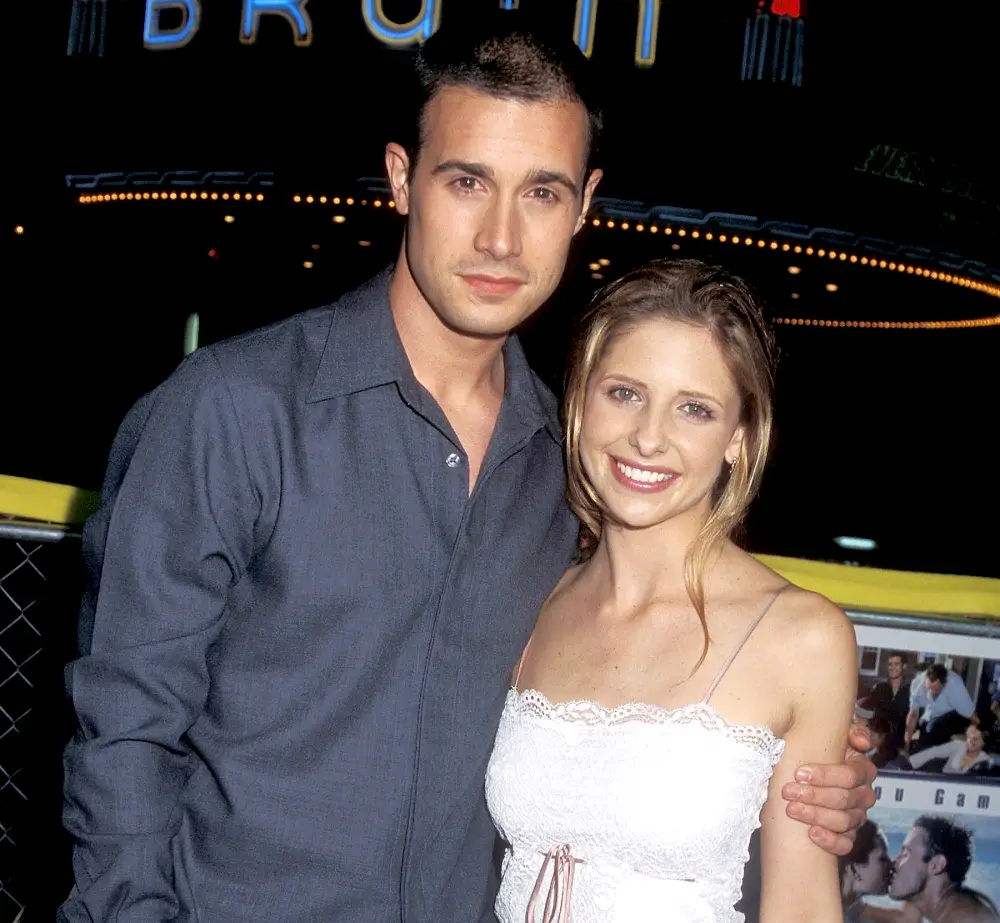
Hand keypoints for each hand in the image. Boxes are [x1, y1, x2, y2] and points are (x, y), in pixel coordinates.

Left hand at [781, 722, 876, 855]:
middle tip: (788, 792)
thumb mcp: (828, 733)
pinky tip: (812, 834)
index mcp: (862, 769)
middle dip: (814, 796)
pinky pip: (846, 844)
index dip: (825, 775)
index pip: (850, 775)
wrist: (807, 773)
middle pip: (844, 799)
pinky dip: (830, 841)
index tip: (799, 773)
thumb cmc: (818, 749)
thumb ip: (848, 729)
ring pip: (843, 821)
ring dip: (816, 816)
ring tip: (792, 810)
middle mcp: (863, 794)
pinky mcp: (848, 835)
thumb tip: (861, 740)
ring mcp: (857, 816)